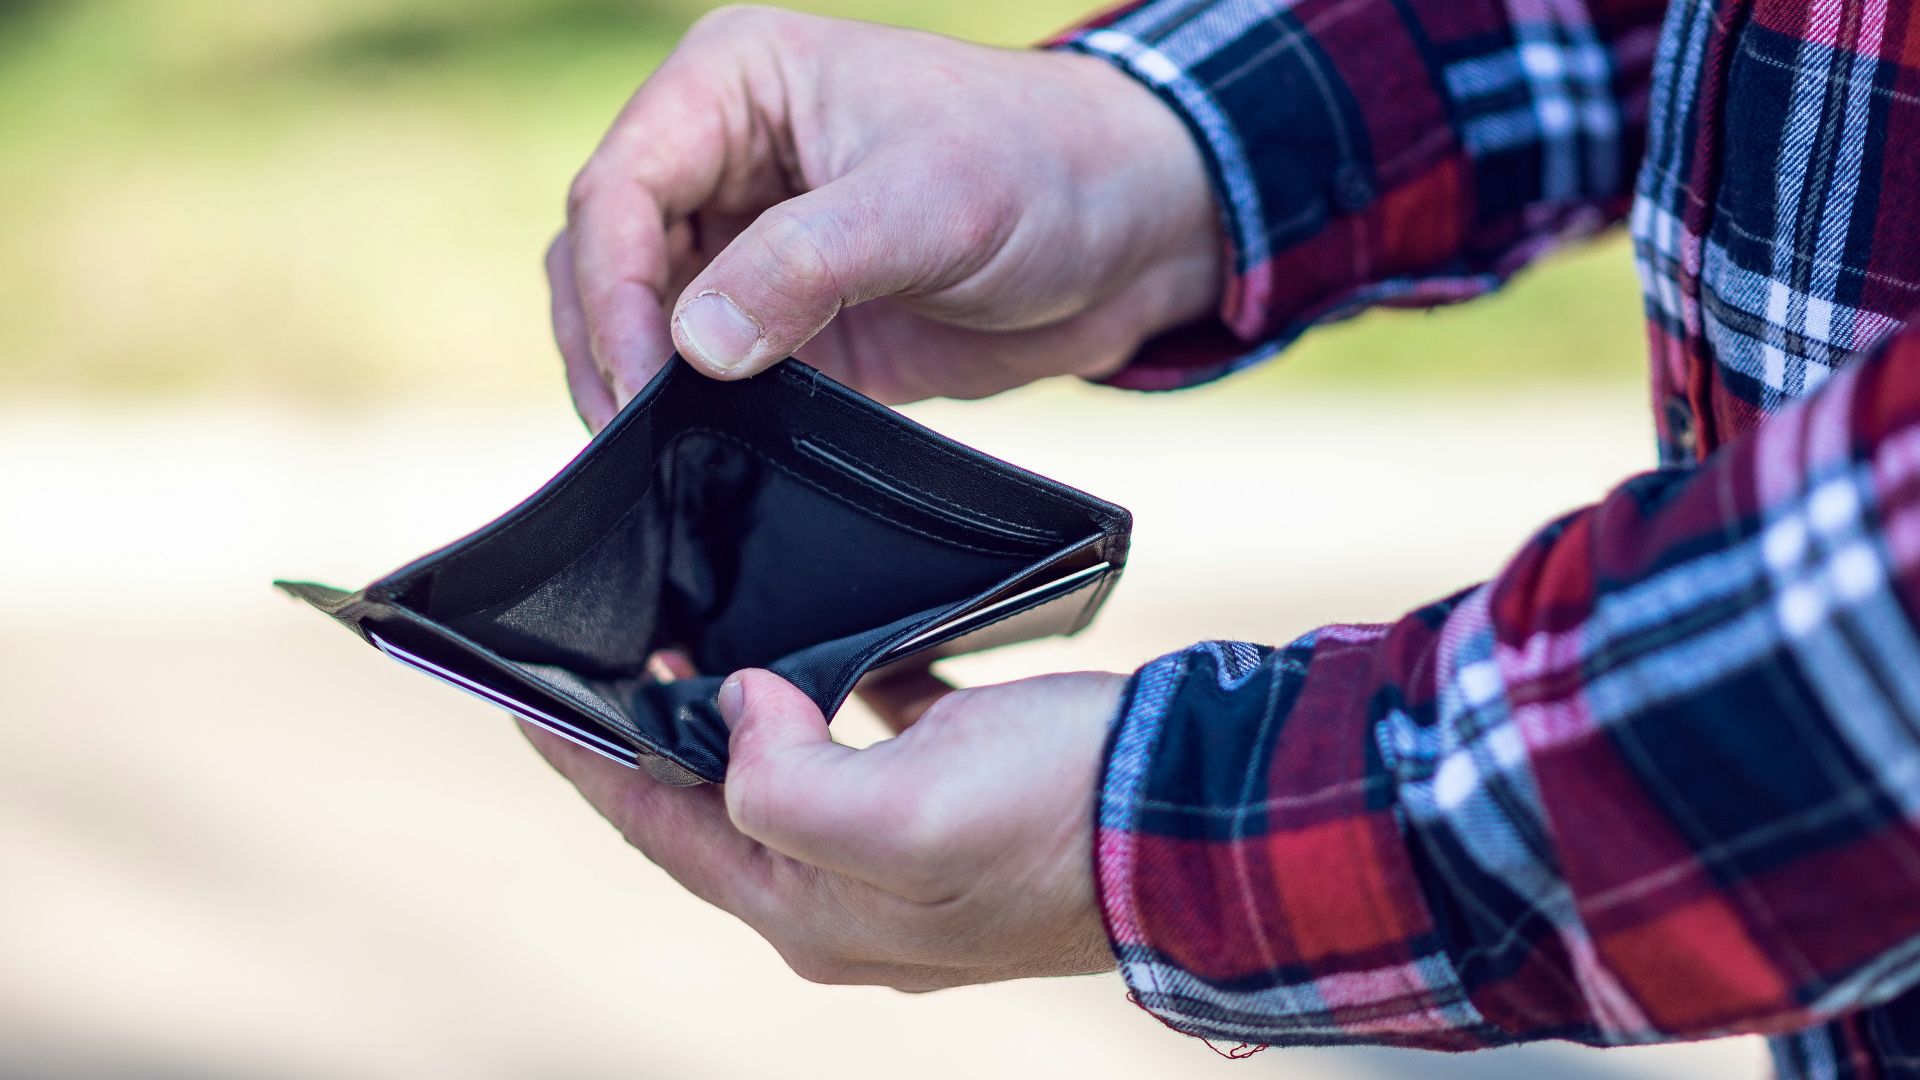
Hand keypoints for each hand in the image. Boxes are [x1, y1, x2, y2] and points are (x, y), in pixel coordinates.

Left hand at [521, 665, 1124, 989]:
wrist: (1199, 824)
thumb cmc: (1058, 819)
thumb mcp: (904, 813)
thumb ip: (786, 780)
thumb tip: (736, 706)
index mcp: (811, 910)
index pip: (658, 827)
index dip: (584, 759)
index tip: (523, 689)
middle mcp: (845, 895)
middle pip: (710, 806)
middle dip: (650, 731)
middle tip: (602, 647)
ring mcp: (904, 853)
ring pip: (785, 770)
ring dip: (735, 707)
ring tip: (693, 631)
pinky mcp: (958, 801)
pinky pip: (867, 742)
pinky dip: (833, 693)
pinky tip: (825, 639)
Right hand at [549, 5, 1220, 426]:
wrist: (1134, 232)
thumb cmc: (1044, 168)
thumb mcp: (928, 203)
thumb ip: (805, 266)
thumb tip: (693, 346)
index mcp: (735, 85)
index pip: (618, 188)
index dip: (612, 290)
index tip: (643, 379)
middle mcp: (723, 156)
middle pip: (604, 255)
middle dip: (608, 343)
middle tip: (635, 439)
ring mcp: (749, 242)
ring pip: (639, 316)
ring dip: (635, 382)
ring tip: (656, 457)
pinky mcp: (784, 319)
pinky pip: (704, 370)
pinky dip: (691, 414)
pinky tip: (699, 459)